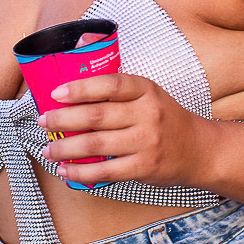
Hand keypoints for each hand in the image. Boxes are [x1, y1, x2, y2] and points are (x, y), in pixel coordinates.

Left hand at [39, 74, 201, 187]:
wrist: (198, 149)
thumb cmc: (165, 118)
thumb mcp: (148, 94)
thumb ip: (117, 88)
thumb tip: (75, 72)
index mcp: (146, 90)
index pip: (109, 84)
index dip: (80, 88)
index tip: (56, 93)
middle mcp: (147, 114)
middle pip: (97, 116)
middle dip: (63, 119)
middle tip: (44, 121)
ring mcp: (147, 141)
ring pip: (97, 144)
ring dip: (66, 147)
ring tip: (49, 148)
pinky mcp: (145, 167)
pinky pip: (106, 171)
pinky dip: (81, 171)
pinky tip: (66, 170)